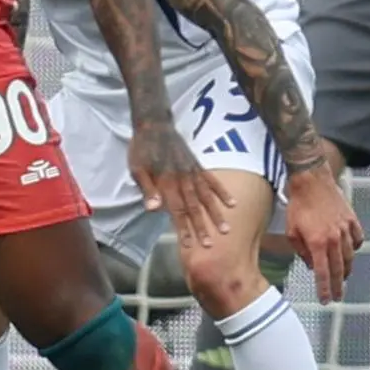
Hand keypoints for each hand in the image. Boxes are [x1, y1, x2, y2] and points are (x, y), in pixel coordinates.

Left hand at [130, 117, 233, 248]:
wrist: (153, 124)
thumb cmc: (141, 149)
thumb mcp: (136, 169)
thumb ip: (147, 190)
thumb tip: (154, 210)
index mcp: (166, 182)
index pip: (176, 209)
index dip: (184, 227)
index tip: (191, 244)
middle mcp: (182, 178)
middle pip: (193, 206)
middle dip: (202, 226)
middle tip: (211, 244)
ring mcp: (192, 171)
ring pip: (206, 196)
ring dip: (215, 213)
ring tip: (226, 229)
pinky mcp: (198, 165)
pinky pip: (212, 180)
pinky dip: (222, 192)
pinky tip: (232, 203)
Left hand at [283, 165, 361, 304]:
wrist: (311, 180)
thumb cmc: (297, 205)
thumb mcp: (291, 231)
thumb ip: (301, 251)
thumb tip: (312, 265)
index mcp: (317, 243)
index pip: (322, 273)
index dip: (325, 289)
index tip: (327, 301)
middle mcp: (334, 239)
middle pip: (339, 269)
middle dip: (338, 286)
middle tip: (338, 296)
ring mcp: (346, 229)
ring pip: (350, 256)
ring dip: (346, 269)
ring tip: (342, 277)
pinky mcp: (352, 220)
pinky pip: (357, 240)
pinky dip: (355, 248)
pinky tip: (350, 252)